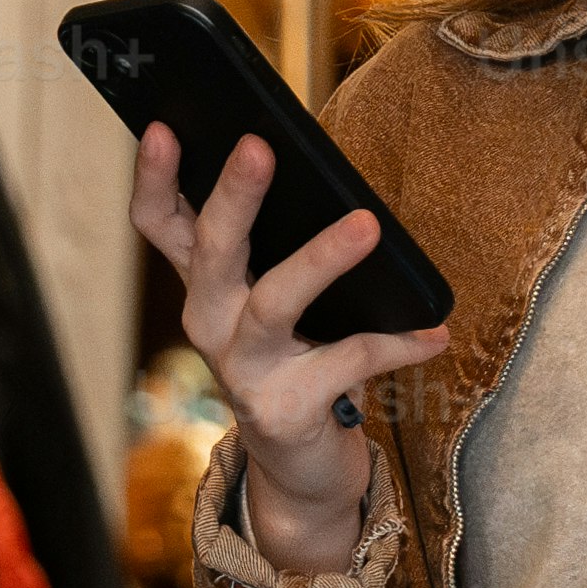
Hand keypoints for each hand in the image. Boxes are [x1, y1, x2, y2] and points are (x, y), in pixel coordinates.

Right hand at [132, 126, 449, 579]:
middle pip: (211, 250)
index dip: (153, 176)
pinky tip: (432, 332)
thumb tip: (321, 174)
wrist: (299, 463)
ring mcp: (242, 369)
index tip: (161, 124)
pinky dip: (395, 344)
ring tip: (366, 224)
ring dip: (320, 259)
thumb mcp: (274, 298)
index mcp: (204, 283)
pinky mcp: (284, 409)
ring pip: (273, 303)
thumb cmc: (296, 356)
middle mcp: (210, 322)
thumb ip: (280, 248)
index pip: (159, 222)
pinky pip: (346, 362)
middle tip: (259, 146)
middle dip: (233, 196)